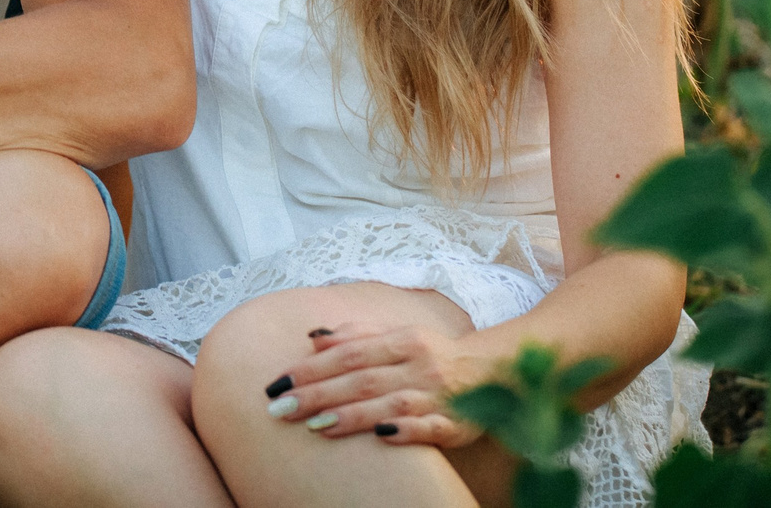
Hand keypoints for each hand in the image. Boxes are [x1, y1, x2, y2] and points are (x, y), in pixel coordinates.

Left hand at [267, 321, 491, 447]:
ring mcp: (438, 396)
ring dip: (352, 415)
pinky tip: (380, 437)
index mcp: (403, 340)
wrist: (493, 372)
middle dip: (318, 394)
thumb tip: (313, 338)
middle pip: (362, 380)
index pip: (349, 353)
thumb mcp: (398, 334)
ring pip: (390, 404)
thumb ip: (357, 334)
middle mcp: (418, 366)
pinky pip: (430, 428)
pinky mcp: (456, 424)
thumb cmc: (433, 353)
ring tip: (315, 426)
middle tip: (281, 408)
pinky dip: (406, 431)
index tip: (277, 382)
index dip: (311, 368)